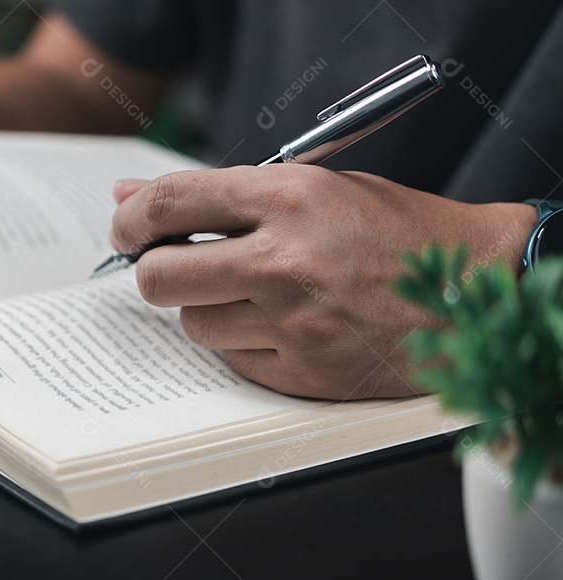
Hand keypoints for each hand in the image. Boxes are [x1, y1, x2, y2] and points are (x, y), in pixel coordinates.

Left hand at [109, 167, 536, 399]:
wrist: (470, 290)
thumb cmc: (391, 230)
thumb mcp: (312, 187)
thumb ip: (218, 194)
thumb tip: (129, 194)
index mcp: (288, 199)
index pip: (170, 203)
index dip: (130, 218)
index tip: (126, 228)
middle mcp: (284, 262)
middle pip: (158, 277)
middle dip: (154, 271)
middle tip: (174, 267)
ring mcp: (293, 324)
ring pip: (192, 325)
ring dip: (206, 311)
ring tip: (252, 295)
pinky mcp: (303, 374)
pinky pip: (233, 362)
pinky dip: (244, 345)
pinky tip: (282, 328)